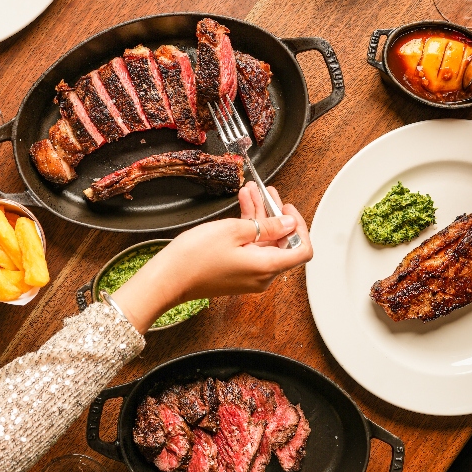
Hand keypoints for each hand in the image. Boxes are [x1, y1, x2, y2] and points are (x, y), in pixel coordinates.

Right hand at [111, 184, 311, 332]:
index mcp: (267, 266)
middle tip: (267, 193)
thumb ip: (267, 226)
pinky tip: (240, 207)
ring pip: (264, 243)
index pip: (302, 250)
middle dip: (275, 215)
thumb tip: (288, 223)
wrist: (169, 278)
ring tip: (250, 192)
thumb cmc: (196, 257)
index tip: (287, 209)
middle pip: (282, 243)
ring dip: (258, 217)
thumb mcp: (235, 230)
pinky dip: (248, 229)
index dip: (300, 226)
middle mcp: (262, 276)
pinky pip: (251, 249)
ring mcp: (249, 276)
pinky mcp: (237, 274)